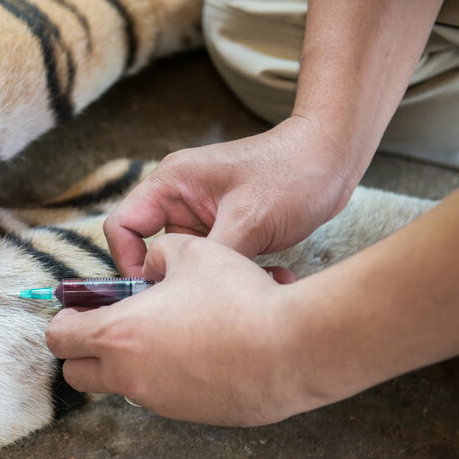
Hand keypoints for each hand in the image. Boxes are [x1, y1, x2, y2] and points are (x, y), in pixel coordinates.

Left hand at [47, 234, 312, 426]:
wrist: (291, 349)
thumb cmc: (239, 296)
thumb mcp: (192, 251)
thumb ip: (158, 254)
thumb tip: (150, 265)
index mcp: (117, 335)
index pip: (59, 339)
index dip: (66, 321)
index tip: (84, 309)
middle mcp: (129, 376)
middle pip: (76, 375)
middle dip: (85, 352)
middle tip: (113, 327)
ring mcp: (158, 401)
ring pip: (120, 387)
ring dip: (128, 365)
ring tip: (166, 334)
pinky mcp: (188, 416)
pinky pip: (160, 396)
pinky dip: (166, 378)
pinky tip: (199, 352)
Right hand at [104, 116, 361, 273]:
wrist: (335, 157)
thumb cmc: (292, 174)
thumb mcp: (248, 221)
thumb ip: (207, 259)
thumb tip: (181, 295)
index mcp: (170, 184)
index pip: (122, 227)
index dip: (128, 262)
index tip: (155, 290)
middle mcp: (178, 198)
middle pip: (151, 250)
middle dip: (178, 278)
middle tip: (204, 302)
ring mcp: (201, 214)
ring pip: (187, 261)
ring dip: (214, 279)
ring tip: (252, 288)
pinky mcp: (223, 227)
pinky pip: (214, 261)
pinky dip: (235, 274)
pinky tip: (272, 278)